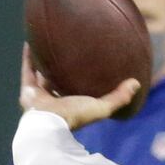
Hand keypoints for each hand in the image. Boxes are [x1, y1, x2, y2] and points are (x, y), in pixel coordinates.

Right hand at [19, 43, 140, 129]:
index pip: (77, 91)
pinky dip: (29, 56)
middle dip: (63, 69)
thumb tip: (137, 83)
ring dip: (45, 61)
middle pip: (59, 82)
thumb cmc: (75, 116)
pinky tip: (33, 41)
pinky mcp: (27, 90)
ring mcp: (39, 96)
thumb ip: (119, 97)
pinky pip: (28, 69)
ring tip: (48, 44)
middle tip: (70, 52)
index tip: (89, 67)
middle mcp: (54, 101)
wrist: (49, 123)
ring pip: (42, 74)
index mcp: (71, 106)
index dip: (82, 80)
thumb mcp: (101, 106)